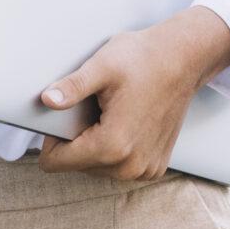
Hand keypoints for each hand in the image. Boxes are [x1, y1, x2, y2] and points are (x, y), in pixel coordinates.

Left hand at [35, 7, 229, 181]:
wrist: (182, 59)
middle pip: (77, 165)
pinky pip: (119, 166)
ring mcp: (145, 169)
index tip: (65, 114)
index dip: (52, 138)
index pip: (57, 162)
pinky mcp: (154, 166)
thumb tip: (47, 100)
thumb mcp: (101, 67)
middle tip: (94, 107)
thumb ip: (72, 88)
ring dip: (95, 145)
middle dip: (77, 139)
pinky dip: (115, 148)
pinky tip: (124, 122)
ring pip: (97, 168)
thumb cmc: (143, 59)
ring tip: (109, 113)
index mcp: (113, 146)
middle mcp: (130, 166)